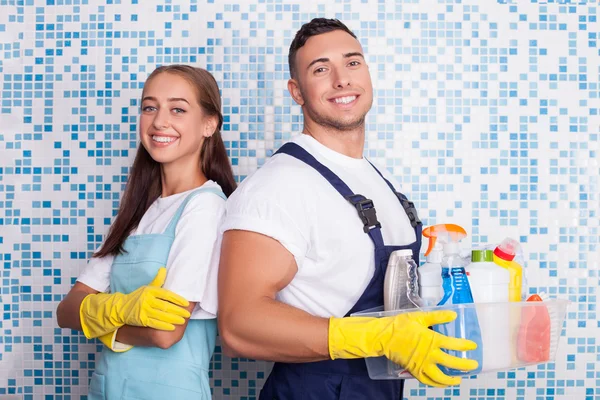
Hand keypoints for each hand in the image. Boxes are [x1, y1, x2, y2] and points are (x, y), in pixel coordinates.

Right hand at [80, 267, 189, 338]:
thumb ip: (157, 280)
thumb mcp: (147, 287)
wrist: (120, 308)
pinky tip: (172, 327)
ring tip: (183, 321)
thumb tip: (164, 269)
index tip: (187, 303)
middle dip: (179, 311)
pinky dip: (164, 325)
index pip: (168, 295)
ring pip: (162, 315)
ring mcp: (144, 309)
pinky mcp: (141, 319)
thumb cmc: (137, 297)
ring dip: (174, 319)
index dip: (178, 299)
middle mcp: (148, 299)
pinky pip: (155, 323)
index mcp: (151, 290)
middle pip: (166, 306)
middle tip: (188, 314)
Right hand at [328, 310, 478, 386]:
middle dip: (465, 365)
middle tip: (474, 365)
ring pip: (441, 377)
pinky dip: (436, 384)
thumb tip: (453, 314)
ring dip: (452, 379)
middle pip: (452, 363)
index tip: (472, 346)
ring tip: (459, 378)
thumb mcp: (419, 317)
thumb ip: (437, 317)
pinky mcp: (414, 371)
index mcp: (432, 339)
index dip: (465, 346)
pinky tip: (442, 383)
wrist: (383, 337)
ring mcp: (422, 365)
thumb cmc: (400, 325)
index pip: (454, 344)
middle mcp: (429, 355)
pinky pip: (428, 381)